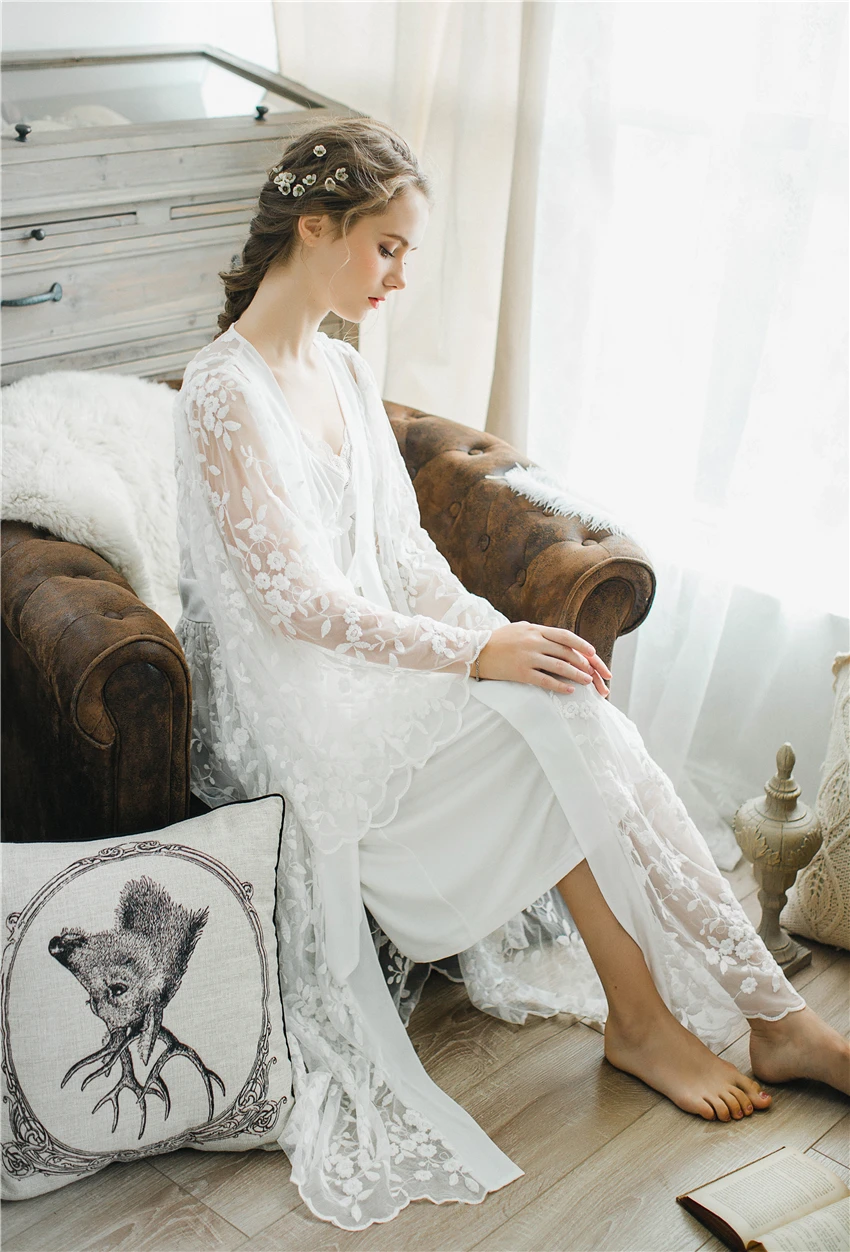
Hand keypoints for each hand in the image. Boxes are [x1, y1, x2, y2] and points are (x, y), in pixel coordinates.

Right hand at [477, 622, 611, 696]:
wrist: (474, 651)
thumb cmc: (498, 640)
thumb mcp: (520, 629)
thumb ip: (538, 633)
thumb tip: (558, 639)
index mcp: (535, 629)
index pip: (565, 636)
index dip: (581, 645)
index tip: (593, 653)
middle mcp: (533, 641)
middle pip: (566, 652)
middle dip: (584, 663)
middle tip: (594, 672)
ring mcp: (527, 657)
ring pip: (559, 666)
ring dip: (576, 675)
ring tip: (587, 682)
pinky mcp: (520, 672)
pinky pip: (545, 680)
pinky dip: (559, 686)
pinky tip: (569, 691)